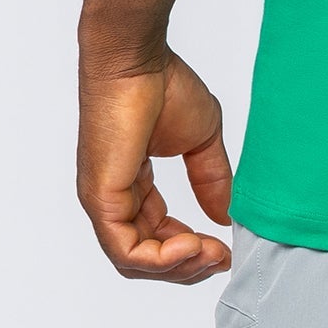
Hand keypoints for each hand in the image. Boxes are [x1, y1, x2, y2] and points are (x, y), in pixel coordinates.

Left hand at [77, 52, 233, 282]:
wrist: (137, 61)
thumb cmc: (163, 86)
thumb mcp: (201, 140)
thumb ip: (211, 179)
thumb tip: (226, 217)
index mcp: (133, 185)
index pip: (156, 235)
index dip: (190, 249)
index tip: (224, 248)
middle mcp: (114, 199)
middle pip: (146, 257)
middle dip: (187, 265)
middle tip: (221, 258)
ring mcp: (104, 202)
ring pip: (135, 261)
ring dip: (177, 266)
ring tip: (210, 253)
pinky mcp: (101, 200)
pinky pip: (126, 250)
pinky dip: (160, 259)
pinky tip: (191, 245)